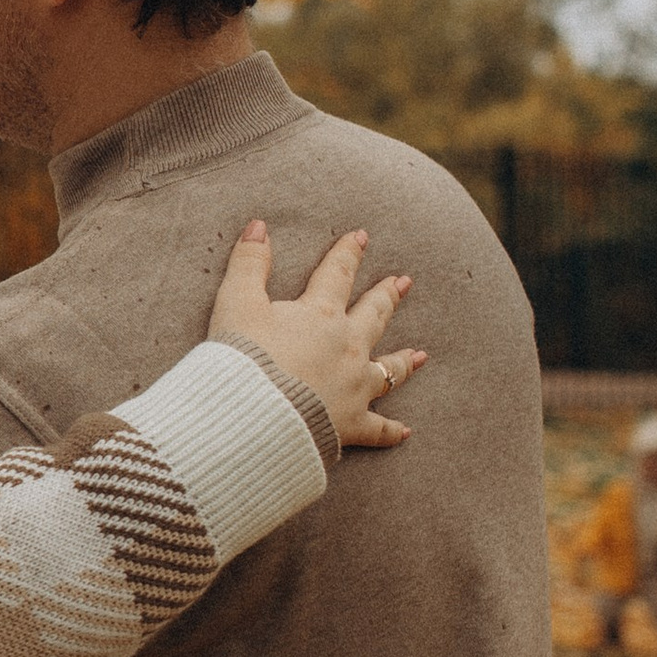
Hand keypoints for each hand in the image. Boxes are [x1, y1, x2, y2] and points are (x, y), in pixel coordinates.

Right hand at [211, 222, 426, 451]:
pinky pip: (378, 428)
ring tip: (420, 354)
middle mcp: (347, 348)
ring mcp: (354, 387)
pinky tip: (404, 432)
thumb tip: (258, 225)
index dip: (348, 253)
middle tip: (403, 283)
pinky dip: (391, 431)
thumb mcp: (237, 303)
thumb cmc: (242, 359)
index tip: (361, 237)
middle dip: (387, 297)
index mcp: (320, 315)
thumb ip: (249, 264)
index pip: (337, 275)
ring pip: (387, 369)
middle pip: (373, 316)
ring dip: (404, 361)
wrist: (252, 416)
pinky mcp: (350, 424)